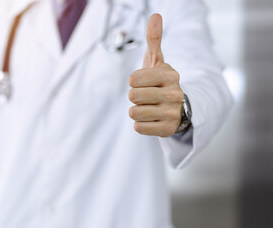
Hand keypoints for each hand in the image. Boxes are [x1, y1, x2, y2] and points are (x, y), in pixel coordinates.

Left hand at [128, 14, 183, 137]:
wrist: (178, 108)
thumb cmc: (160, 82)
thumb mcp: (157, 61)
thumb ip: (154, 39)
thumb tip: (155, 15)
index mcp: (170, 75)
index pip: (134, 79)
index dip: (133, 81)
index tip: (140, 82)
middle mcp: (174, 94)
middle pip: (133, 96)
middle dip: (134, 96)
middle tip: (145, 96)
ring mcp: (172, 113)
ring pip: (134, 113)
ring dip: (136, 110)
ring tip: (148, 107)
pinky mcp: (167, 130)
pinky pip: (139, 127)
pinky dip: (140, 124)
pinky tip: (150, 119)